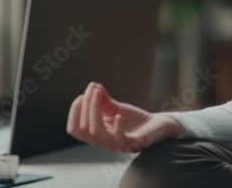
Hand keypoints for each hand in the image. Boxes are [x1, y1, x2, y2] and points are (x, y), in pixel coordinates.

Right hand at [66, 81, 184, 152]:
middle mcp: (103, 143)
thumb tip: (93, 86)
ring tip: (98, 95)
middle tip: (92, 89)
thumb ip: (103, 101)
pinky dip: (116, 126)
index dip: (74, 112)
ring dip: (94, 111)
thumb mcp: (116, 108)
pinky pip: (119, 139)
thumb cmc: (135, 119)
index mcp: (96, 135)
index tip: (81, 94)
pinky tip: (118, 115)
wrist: (157, 125)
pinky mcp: (132, 144)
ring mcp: (117, 145)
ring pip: (96, 132)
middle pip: (84, 128)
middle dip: (85, 106)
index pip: (75, 129)